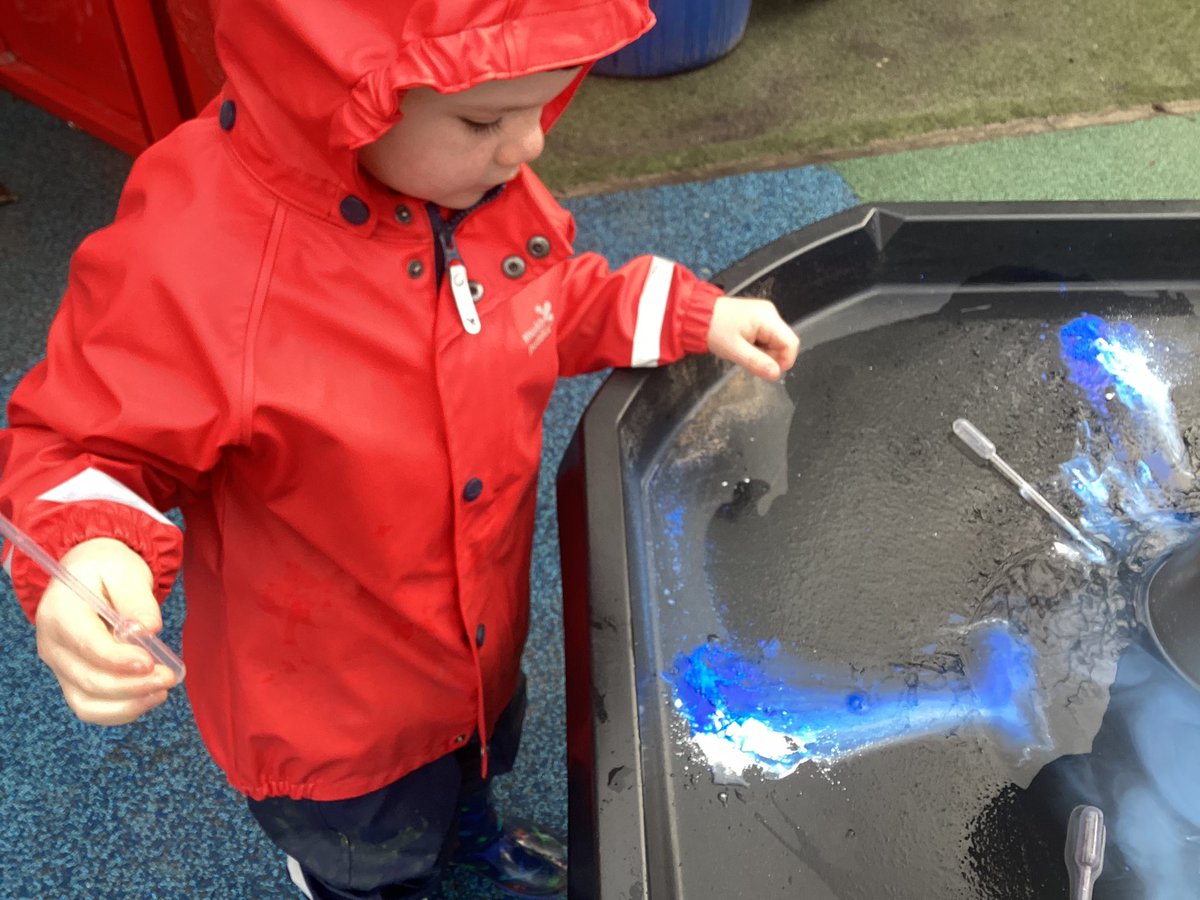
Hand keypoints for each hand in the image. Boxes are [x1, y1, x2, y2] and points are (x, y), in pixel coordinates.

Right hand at [34, 537, 175, 724]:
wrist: (89, 573)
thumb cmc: (108, 569)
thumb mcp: (126, 571)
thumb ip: (137, 600)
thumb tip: (148, 630)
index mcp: (61, 612)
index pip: (87, 644)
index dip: (118, 659)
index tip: (150, 663)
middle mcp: (53, 644)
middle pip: (89, 679)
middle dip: (132, 685)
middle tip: (169, 677)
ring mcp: (60, 666)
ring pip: (87, 702)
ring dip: (128, 704)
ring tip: (161, 691)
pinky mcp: (72, 679)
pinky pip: (91, 707)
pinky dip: (120, 710)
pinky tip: (148, 698)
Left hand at [706, 296, 799, 380]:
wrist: (697, 315)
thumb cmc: (713, 328)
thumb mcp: (735, 350)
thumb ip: (757, 362)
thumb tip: (776, 374)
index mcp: (767, 318)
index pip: (791, 343)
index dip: (784, 361)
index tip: (768, 370)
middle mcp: (770, 313)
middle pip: (784, 342)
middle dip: (771, 356)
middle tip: (750, 358)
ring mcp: (765, 314)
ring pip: (776, 341)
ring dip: (764, 352)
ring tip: (744, 350)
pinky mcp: (758, 318)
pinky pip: (767, 337)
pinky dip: (759, 345)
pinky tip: (744, 345)